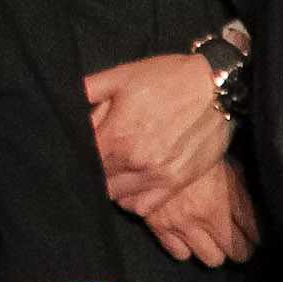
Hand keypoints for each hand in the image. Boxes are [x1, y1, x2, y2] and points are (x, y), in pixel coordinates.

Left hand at [87, 53, 229, 212]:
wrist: (218, 87)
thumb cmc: (168, 78)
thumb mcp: (122, 75)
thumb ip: (89, 90)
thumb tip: (64, 99)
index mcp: (116, 133)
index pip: (82, 158)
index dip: (76, 154)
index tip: (79, 148)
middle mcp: (134, 159)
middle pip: (97, 178)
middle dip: (93, 169)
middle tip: (99, 156)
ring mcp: (157, 174)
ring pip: (116, 195)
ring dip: (110, 185)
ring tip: (114, 169)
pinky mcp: (177, 182)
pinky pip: (143, 206)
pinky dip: (132, 201)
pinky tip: (131, 184)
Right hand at [143, 161, 258, 264]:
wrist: (149, 145)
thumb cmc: (191, 151)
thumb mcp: (225, 162)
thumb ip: (242, 187)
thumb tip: (257, 209)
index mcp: (230, 197)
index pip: (258, 234)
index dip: (259, 233)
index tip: (255, 231)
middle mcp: (209, 215)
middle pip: (240, 252)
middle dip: (241, 246)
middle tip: (237, 237)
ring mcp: (183, 223)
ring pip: (213, 259)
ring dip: (215, 250)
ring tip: (212, 240)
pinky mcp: (159, 226)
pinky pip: (181, 254)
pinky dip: (185, 248)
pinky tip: (187, 236)